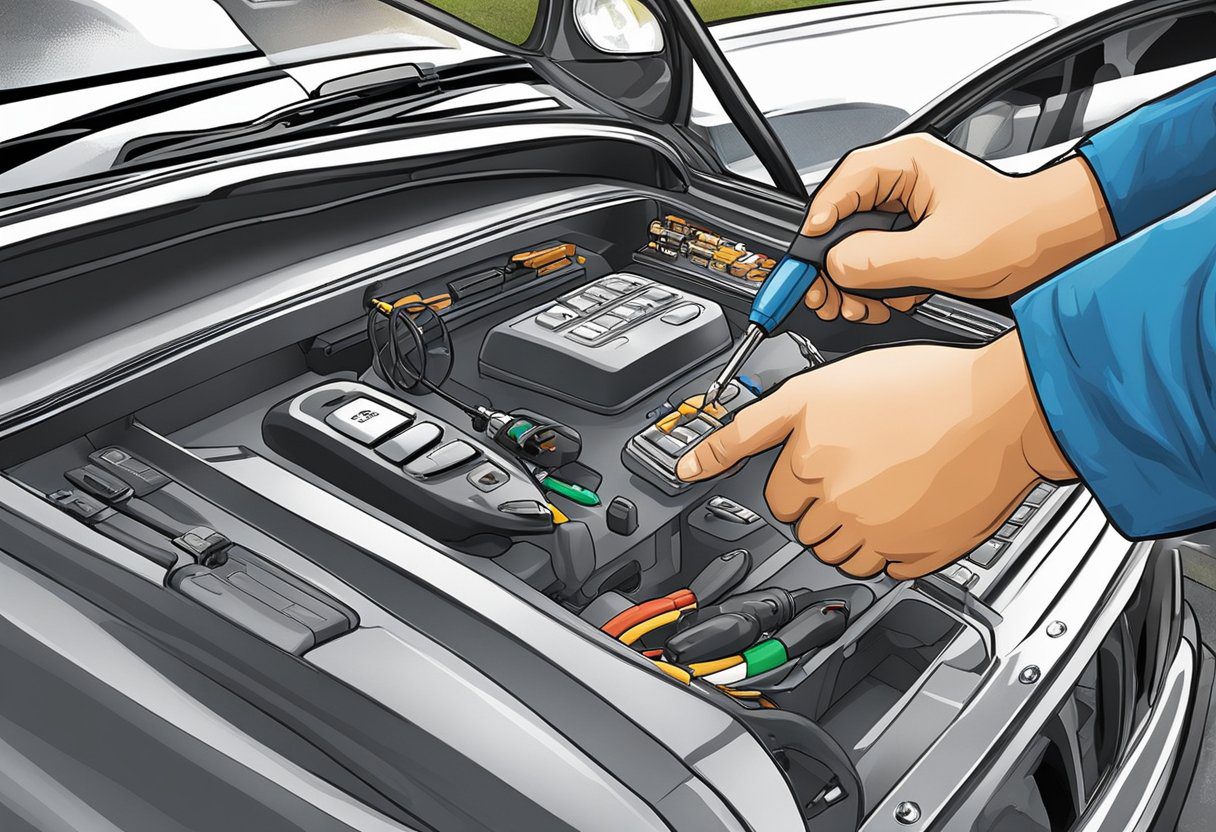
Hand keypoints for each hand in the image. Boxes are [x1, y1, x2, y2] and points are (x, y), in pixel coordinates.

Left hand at [675, 335, 1075, 578]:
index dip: (797, 477)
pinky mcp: (914, 556)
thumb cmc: (919, 387)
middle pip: (806, 524)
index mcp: (807, 461)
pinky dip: (893, 546)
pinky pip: (886, 567)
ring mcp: (874, 534)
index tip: (808, 485)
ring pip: (840, 551)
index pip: (776, 494)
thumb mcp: (817, 388)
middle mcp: (832, 502)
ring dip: (853, 528)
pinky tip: (912, 508)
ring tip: (889, 485)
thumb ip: (747, 429)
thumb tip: (689, 465)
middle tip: (864, 466)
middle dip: (824, 500)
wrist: (1000, 409)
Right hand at [801, 133, 1115, 323]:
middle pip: (842, 221)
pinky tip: (888, 303)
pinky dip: (876, 288)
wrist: (1059, 248)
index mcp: (908, 163)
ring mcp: (907, 213)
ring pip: (856, 247)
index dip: (819, 222)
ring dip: (855, 282)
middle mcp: (903, 183)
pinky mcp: (913, 240)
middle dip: (834, 264)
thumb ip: (879, 260)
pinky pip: (876, 263)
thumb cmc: (1020, 230)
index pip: (842, 183)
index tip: (807, 256)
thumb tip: (834, 267)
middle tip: (827, 295)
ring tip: (864, 306)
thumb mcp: (941, 252)